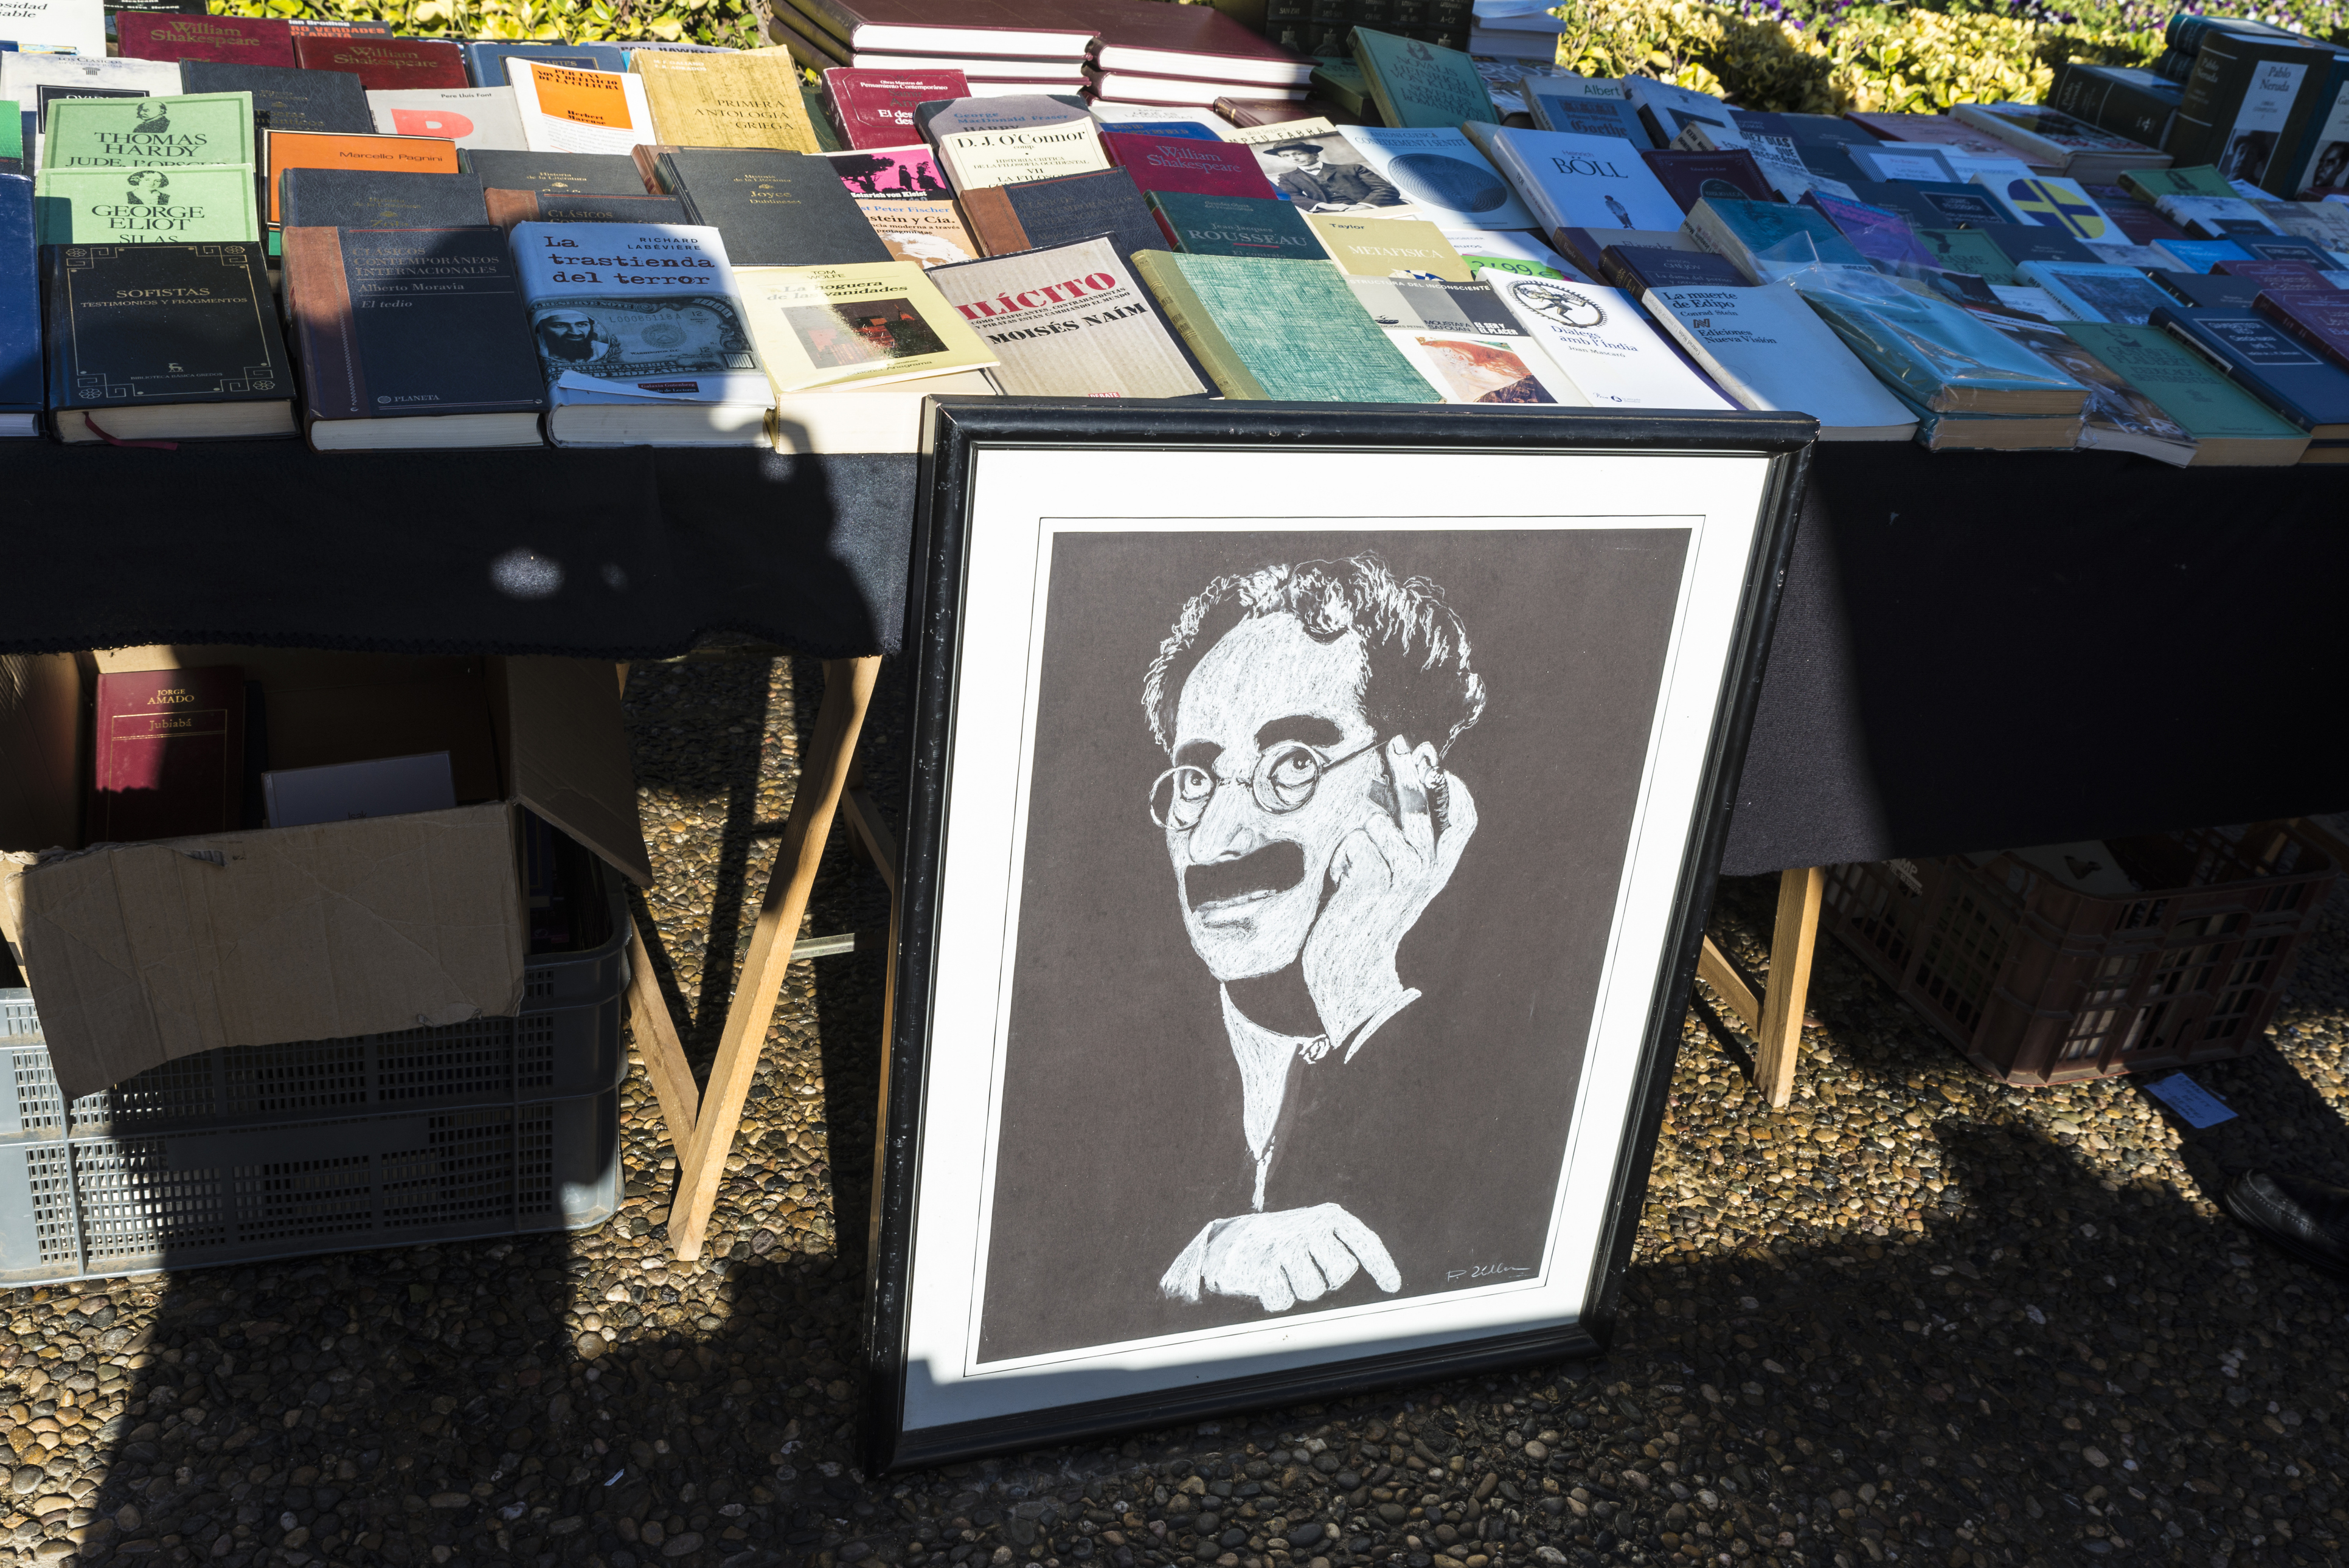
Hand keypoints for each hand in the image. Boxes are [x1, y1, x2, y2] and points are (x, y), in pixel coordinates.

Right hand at [1159, 1204, 1400, 1312]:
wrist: (1228, 1241)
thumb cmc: (1283, 1243)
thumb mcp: (1314, 1235)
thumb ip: (1342, 1249)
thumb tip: (1388, 1282)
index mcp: (1327, 1216)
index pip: (1362, 1240)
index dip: (1380, 1264)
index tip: (1393, 1286)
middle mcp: (1308, 1226)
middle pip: (1341, 1273)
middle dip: (1328, 1279)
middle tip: (1306, 1269)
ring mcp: (1284, 1245)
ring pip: (1313, 1290)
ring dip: (1299, 1290)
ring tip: (1283, 1273)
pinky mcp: (1261, 1266)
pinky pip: (1283, 1301)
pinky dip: (1275, 1298)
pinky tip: (1266, 1281)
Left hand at [1301, 739, 1476, 1050]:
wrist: (1350, 962)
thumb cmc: (1365, 912)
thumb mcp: (1393, 874)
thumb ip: (1401, 836)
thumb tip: (1399, 779)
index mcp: (1438, 867)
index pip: (1463, 820)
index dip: (1452, 787)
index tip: (1433, 759)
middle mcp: (1429, 872)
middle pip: (1423, 808)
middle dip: (1410, 771)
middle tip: (1398, 744)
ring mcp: (1405, 878)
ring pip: (1383, 824)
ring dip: (1362, 830)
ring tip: (1355, 858)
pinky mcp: (1376, 883)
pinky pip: (1356, 842)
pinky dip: (1342, 854)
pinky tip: (1343, 879)